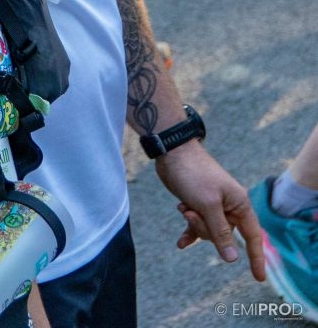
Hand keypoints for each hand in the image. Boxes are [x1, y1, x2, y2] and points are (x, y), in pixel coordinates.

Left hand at [155, 141, 265, 281]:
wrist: (173, 153)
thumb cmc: (194, 174)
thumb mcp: (208, 205)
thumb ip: (220, 232)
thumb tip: (232, 259)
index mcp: (239, 204)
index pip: (253, 236)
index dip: (256, 257)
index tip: (259, 278)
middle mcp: (230, 207)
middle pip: (224, 236)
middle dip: (206, 230)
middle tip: (190, 212)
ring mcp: (214, 207)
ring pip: (209, 232)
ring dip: (194, 225)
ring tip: (183, 208)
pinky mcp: (199, 205)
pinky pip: (198, 227)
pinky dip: (190, 232)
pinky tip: (181, 243)